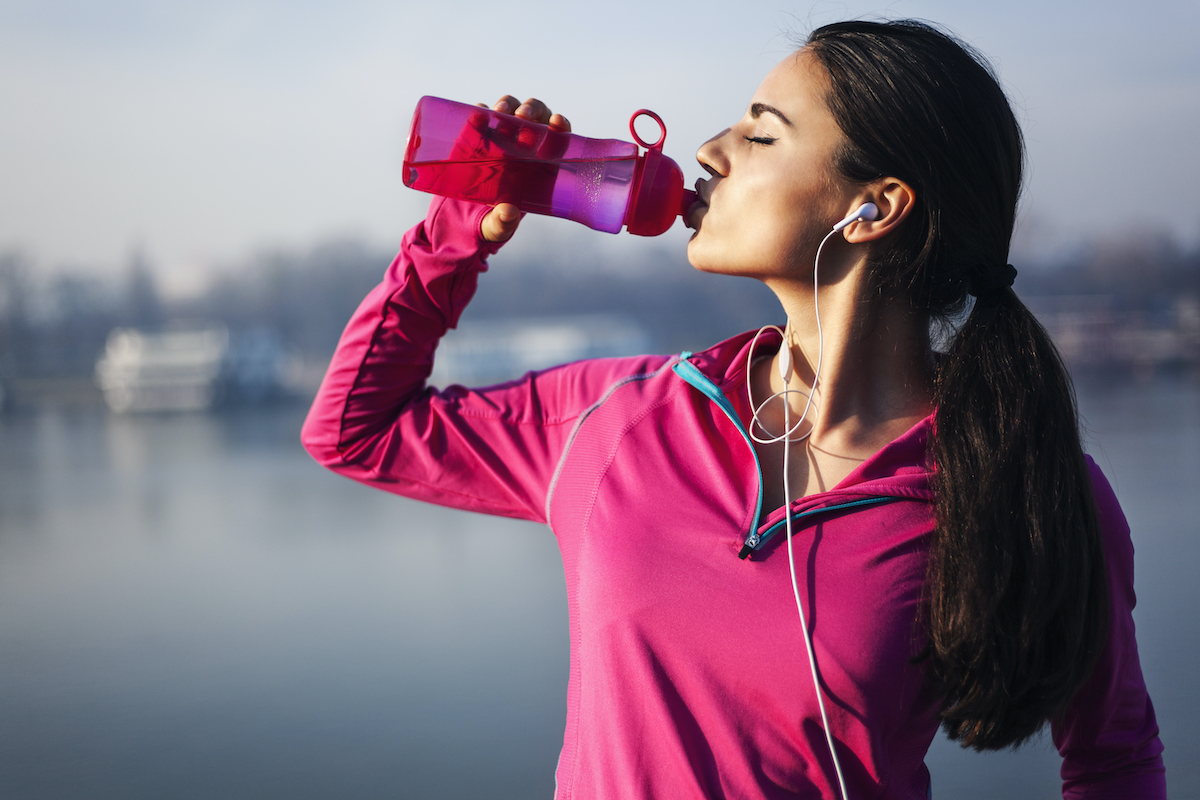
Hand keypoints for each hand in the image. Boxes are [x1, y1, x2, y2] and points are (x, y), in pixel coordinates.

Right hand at [479, 95, 570, 242]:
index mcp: (541, 163)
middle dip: (533, 110)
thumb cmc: (493, 219)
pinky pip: (482, 115)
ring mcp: (501, 135)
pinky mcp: (477, 134)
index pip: (558, 137)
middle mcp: (524, 143)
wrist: (463, 214)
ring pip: (511, 108)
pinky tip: (478, 114)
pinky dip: (480, 111)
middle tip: (522, 117)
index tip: (557, 122)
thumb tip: (507, 213)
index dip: (561, 125)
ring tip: (499, 113)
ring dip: (508, 105)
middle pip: (537, 115)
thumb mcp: (497, 226)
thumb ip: (503, 223)